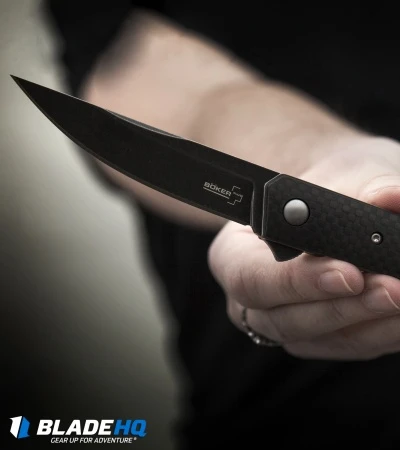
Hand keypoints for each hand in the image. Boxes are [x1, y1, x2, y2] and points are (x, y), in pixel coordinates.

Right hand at [208, 137, 399, 359]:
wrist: (341, 198)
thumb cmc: (328, 185)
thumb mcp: (343, 173)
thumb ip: (365, 186)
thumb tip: (393, 199)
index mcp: (234, 256)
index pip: (253, 278)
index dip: (296, 281)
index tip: (349, 272)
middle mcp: (254, 299)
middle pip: (287, 320)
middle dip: (344, 308)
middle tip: (393, 289)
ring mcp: (287, 323)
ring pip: (324, 340)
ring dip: (370, 322)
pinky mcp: (324, 338)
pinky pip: (351, 345)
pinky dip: (384, 330)